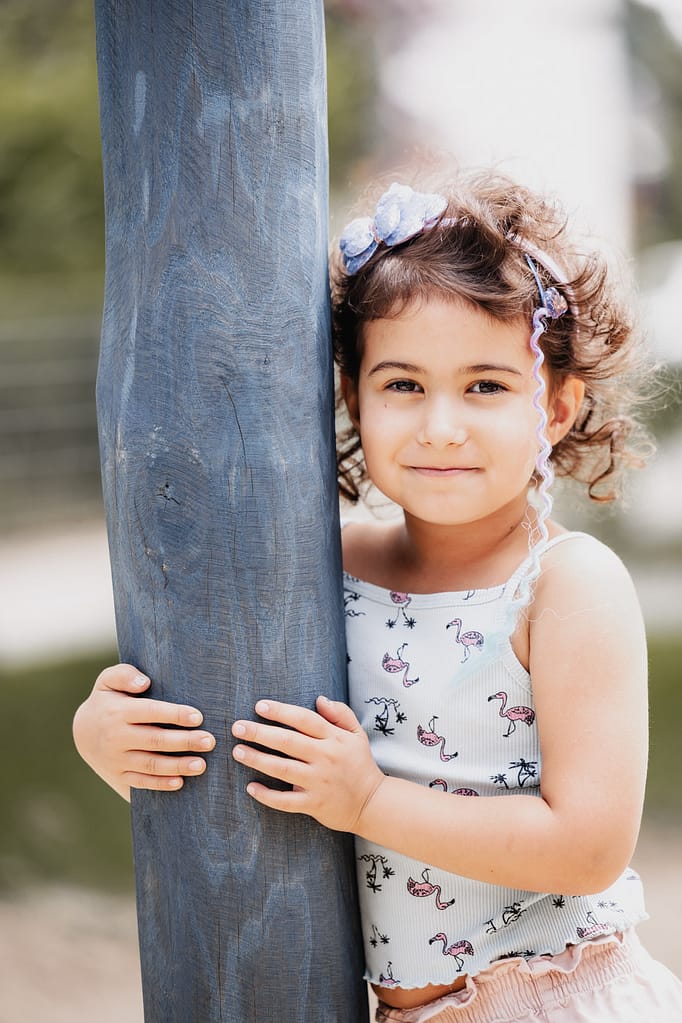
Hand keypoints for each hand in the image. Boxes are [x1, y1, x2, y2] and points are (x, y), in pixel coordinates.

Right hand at [72, 663, 215, 800]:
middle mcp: (116, 737)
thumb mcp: (107, 681)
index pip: (150, 712)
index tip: (198, 717)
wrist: (82, 732)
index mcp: (118, 712)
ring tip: (201, 765)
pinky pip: (141, 783)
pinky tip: (180, 782)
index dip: (175, 714)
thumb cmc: (106, 702)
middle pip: (155, 741)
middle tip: (209, 741)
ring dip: (177, 766)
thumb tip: (144, 682)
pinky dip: (160, 785)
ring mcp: (117, 760)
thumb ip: (124, 674)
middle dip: (184, 741)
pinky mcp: (119, 776)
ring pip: (150, 765)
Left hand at [231, 696, 384, 832]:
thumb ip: (340, 713)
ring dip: (258, 760)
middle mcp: (325, 758)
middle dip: (260, 733)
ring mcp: (319, 782)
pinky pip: (286, 801)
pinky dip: (267, 795)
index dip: (281, 712)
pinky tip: (251, 787)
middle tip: (237, 727)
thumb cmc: (360, 764)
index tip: (259, 706)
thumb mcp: (356, 734)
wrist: (373, 803)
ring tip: (238, 752)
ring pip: (283, 769)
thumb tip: (319, 699)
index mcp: (334, 738)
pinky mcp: (314, 804)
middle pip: (288, 742)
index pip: (304, 719)